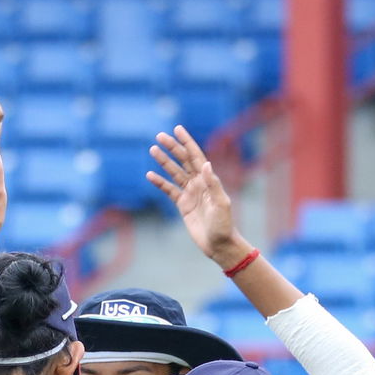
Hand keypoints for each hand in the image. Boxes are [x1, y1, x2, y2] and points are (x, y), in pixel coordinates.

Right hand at [147, 126, 249, 270]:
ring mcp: (190, 193)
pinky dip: (159, 182)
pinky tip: (149, 175)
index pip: (196, 156)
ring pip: (174, 173)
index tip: (177, 129)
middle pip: (183, 161)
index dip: (187, 142)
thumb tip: (205, 164)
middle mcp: (199, 183)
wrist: (219, 244)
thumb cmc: (224, 225)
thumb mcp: (221, 204)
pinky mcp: (182, 205)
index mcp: (208, 180)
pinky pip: (169, 190)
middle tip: (159, 136)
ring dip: (164, 161)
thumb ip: (213, 184)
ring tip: (152, 150)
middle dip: (172, 148)